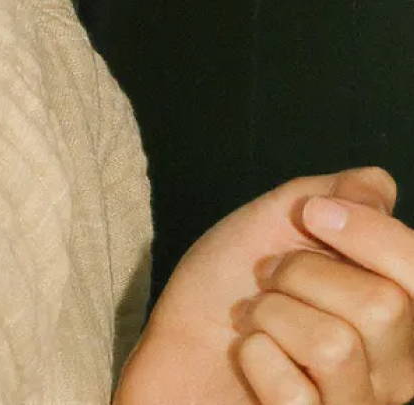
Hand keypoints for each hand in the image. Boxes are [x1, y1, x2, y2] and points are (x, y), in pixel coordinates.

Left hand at [115, 167, 404, 404]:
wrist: (176, 344)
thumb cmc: (225, 284)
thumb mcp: (274, 222)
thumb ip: (330, 195)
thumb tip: (378, 184)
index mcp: (397, 313)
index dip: (373, 232)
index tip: (312, 214)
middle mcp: (396, 369)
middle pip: (385, 306)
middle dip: (300, 273)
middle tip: (269, 280)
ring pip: (336, 345)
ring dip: (272, 316)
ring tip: (257, 321)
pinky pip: (295, 395)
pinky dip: (255, 360)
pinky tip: (249, 361)